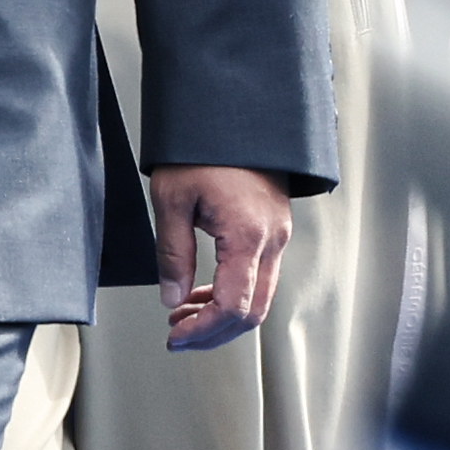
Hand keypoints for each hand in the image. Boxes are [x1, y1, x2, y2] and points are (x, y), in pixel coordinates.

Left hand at [148, 164, 292, 350]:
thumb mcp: (171, 198)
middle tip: (177, 335)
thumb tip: (172, 298)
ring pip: (258, 297)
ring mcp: (278, 235)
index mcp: (249, 236)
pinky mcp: (273, 228)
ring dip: (221, 314)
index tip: (176, 337)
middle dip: (213, 332)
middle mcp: (272, 241)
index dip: (204, 330)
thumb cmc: (201, 147)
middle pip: (252, 311)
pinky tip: (200, 292)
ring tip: (181, 315)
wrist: (231, 112)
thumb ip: (172, 254)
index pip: (234, 307)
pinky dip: (231, 292)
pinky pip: (258, 275)